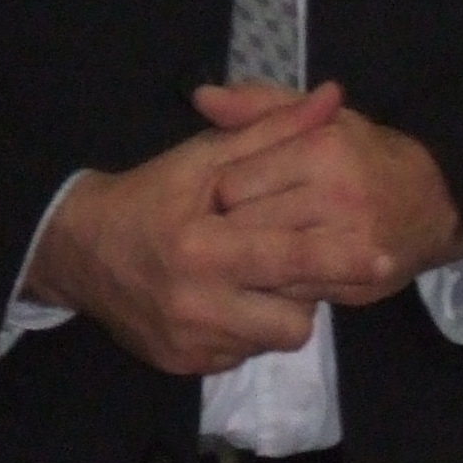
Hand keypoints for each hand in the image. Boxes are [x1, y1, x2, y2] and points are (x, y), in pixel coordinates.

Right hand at [22, 82, 345, 373]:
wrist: (78, 249)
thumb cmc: (150, 195)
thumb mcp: (206, 155)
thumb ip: (271, 130)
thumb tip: (333, 97)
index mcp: (201, 246)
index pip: (288, 258)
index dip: (340, 259)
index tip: (383, 258)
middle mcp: (193, 303)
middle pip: (290, 322)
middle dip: (309, 294)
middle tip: (305, 268)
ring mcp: (186, 340)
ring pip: (270, 341)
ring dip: (278, 313)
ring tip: (261, 279)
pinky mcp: (181, 365)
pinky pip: (241, 355)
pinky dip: (246, 329)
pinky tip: (230, 299)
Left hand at [194, 80, 462, 302]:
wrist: (437, 204)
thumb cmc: (367, 155)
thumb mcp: (319, 119)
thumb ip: (259, 106)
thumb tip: (201, 97)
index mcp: (323, 150)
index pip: (234, 183)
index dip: (226, 191)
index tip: (235, 193)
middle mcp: (337, 197)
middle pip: (245, 226)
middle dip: (234, 228)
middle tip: (241, 224)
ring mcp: (348, 244)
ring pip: (264, 263)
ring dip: (252, 260)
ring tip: (256, 249)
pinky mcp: (354, 284)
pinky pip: (288, 293)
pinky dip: (277, 284)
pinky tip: (282, 270)